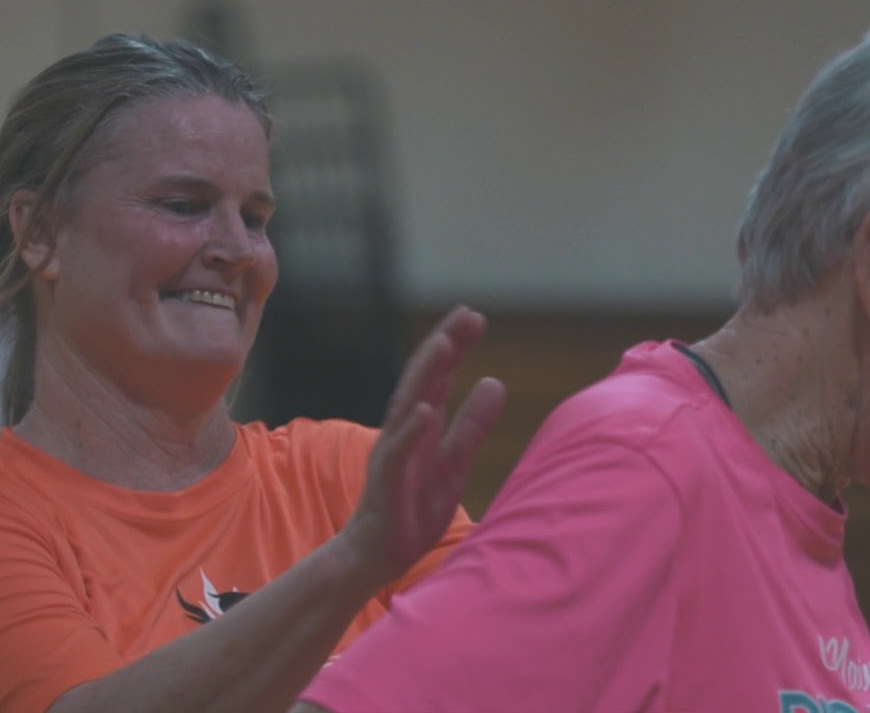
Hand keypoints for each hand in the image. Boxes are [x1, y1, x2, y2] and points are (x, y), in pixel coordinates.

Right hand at [342, 306, 505, 584]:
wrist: (375, 556)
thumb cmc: (413, 508)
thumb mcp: (455, 463)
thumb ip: (472, 425)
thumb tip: (494, 382)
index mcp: (420, 426)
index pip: (437, 376)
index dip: (454, 345)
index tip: (473, 315)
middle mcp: (402, 432)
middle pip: (422, 380)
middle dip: (443, 345)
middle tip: (468, 314)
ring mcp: (393, 455)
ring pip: (407, 407)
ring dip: (425, 375)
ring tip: (444, 345)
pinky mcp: (388, 484)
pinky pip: (398, 454)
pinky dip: (411, 431)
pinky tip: (426, 411)